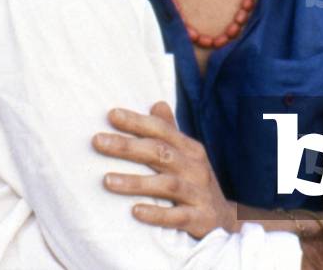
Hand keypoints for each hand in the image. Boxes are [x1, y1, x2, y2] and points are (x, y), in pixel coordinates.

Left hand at [93, 101, 237, 238]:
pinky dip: (157, 214)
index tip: (111, 115)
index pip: (162, 130)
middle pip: (160, 153)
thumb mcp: (187, 155)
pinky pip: (177, 216)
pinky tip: (135, 212)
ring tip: (106, 180)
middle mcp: (195, 168)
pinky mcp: (199, 218)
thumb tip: (157, 104)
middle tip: (97, 141)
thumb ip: (170, 131)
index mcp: (190, 149)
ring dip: (136, 182)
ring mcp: (198, 193)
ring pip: (166, 185)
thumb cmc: (196, 182)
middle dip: (128, 146)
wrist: (225, 220)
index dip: (138, 122)